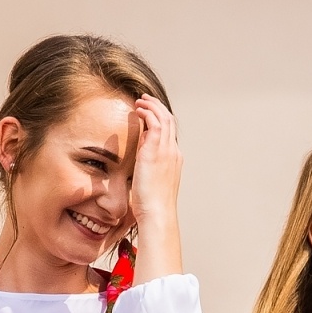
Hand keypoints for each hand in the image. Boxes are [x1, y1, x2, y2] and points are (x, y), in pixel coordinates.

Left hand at [129, 94, 181, 230]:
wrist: (156, 213)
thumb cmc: (151, 204)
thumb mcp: (151, 181)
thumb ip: (148, 165)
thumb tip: (141, 153)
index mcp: (174, 159)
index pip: (170, 132)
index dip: (160, 118)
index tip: (149, 112)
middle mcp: (173, 152)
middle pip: (170, 120)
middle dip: (158, 107)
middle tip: (145, 99)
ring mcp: (167, 151)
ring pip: (164, 118)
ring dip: (152, 106)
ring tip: (140, 100)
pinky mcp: (155, 151)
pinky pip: (155, 123)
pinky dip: (147, 113)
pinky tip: (137, 110)